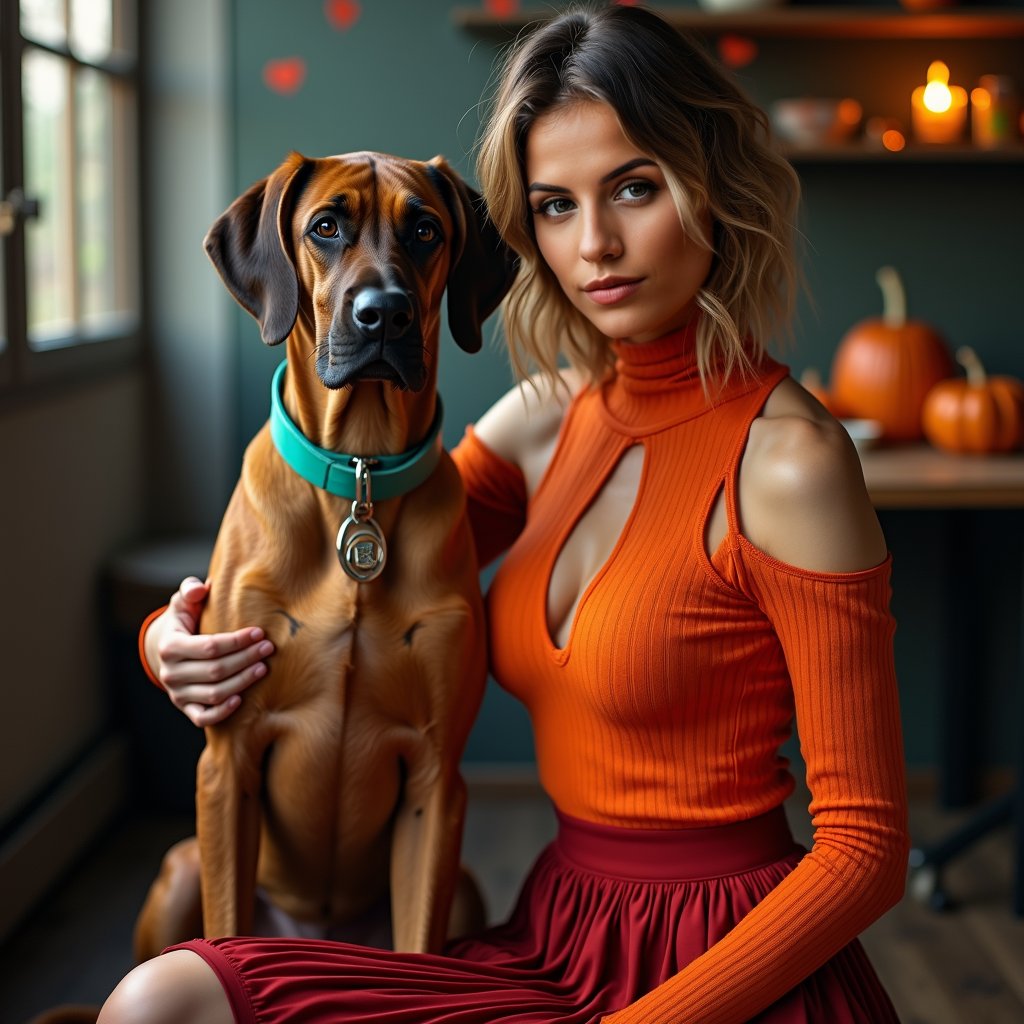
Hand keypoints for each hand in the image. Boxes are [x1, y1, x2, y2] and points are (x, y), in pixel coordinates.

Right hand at [145, 577, 273, 726]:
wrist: (169, 649)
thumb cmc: (184, 621)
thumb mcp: (183, 603)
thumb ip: (190, 590)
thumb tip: (200, 588)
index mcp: (170, 647)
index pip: (210, 647)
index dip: (237, 641)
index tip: (260, 632)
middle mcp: (170, 673)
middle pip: (216, 670)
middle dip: (246, 659)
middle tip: (269, 648)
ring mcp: (177, 693)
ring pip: (214, 693)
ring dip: (242, 681)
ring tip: (263, 667)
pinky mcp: (185, 708)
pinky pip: (203, 717)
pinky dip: (223, 711)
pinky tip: (242, 699)